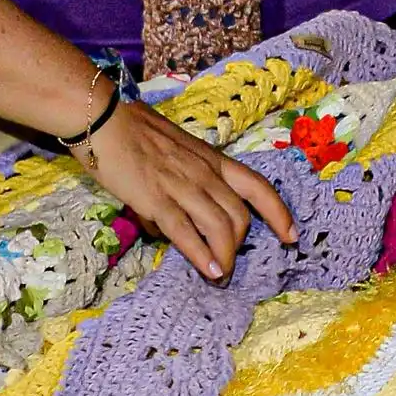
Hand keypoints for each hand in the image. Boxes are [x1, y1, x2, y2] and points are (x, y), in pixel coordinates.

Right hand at [76, 103, 295, 280]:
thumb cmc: (135, 133)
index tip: (291, 236)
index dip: (278, 214)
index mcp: (213, 160)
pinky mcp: (157, 199)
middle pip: (240, 215)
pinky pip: (186, 232)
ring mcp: (183, 185)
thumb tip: (166, 228)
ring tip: (219, 277)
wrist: (105, 119)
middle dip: (240, 246)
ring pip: (220, 227)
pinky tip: (207, 271)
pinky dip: (200, 255)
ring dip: (224, 257)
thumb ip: (179, 188)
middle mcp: (205, 173)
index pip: (257, 188)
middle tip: (230, 268)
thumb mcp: (173, 154)